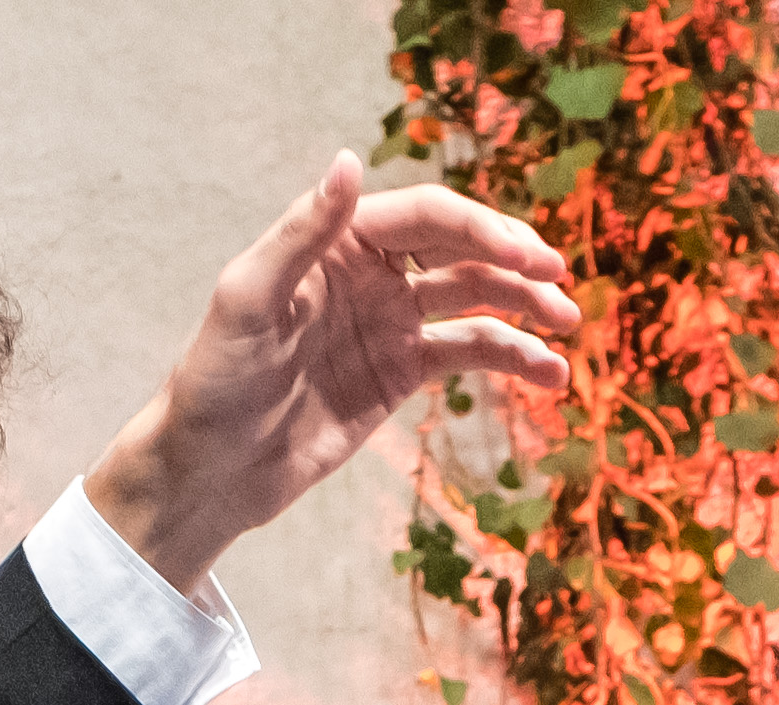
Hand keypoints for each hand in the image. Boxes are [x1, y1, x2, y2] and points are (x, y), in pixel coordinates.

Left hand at [85, 155, 579, 593]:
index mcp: (338, 241)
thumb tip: (348, 163)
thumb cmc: (215, 378)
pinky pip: (467, 356)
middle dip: (515, 266)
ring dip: (524, 313)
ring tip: (566, 333)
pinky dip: (511, 360)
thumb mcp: (248, 300)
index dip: (484, 230)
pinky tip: (548, 375)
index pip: (428, 218)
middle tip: (560, 288)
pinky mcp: (401, 374)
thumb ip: (302, 233)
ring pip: (474, 303)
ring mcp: (391, 323)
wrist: (212, 468)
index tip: (530, 258)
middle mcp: (371, 273)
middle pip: (461, 252)